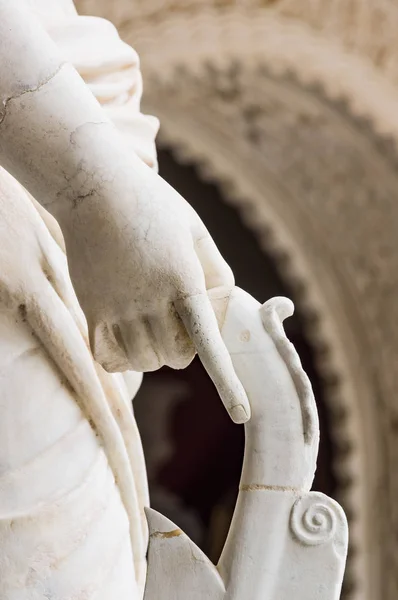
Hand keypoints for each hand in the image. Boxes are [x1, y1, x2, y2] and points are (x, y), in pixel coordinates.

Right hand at [59, 153, 249, 423]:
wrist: (94, 189)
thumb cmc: (152, 206)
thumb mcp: (196, 230)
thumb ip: (217, 269)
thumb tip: (224, 309)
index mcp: (184, 280)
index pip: (208, 342)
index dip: (228, 382)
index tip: (242, 414)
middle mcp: (151, 300)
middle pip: (178, 358)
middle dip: (185, 349)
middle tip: (176, 321)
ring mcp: (118, 308)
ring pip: (146, 362)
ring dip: (154, 352)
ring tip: (150, 322)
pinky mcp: (92, 310)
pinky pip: (111, 359)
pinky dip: (122, 358)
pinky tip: (125, 335)